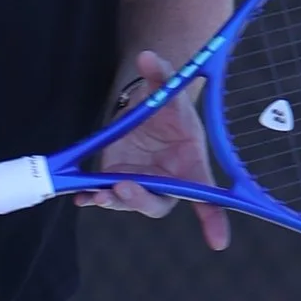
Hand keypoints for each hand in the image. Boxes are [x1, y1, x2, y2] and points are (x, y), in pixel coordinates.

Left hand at [88, 47, 228, 249]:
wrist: (148, 111)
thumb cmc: (169, 109)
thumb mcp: (168, 92)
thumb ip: (162, 76)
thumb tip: (148, 57)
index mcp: (191, 165)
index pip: (208, 197)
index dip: (214, 220)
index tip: (219, 242)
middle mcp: (167, 182)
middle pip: (158, 203)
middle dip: (140, 199)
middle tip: (123, 187)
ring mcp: (141, 184)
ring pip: (129, 201)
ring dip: (113, 200)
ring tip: (97, 194)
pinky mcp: (117, 180)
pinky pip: (106, 194)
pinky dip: (94, 197)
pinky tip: (82, 196)